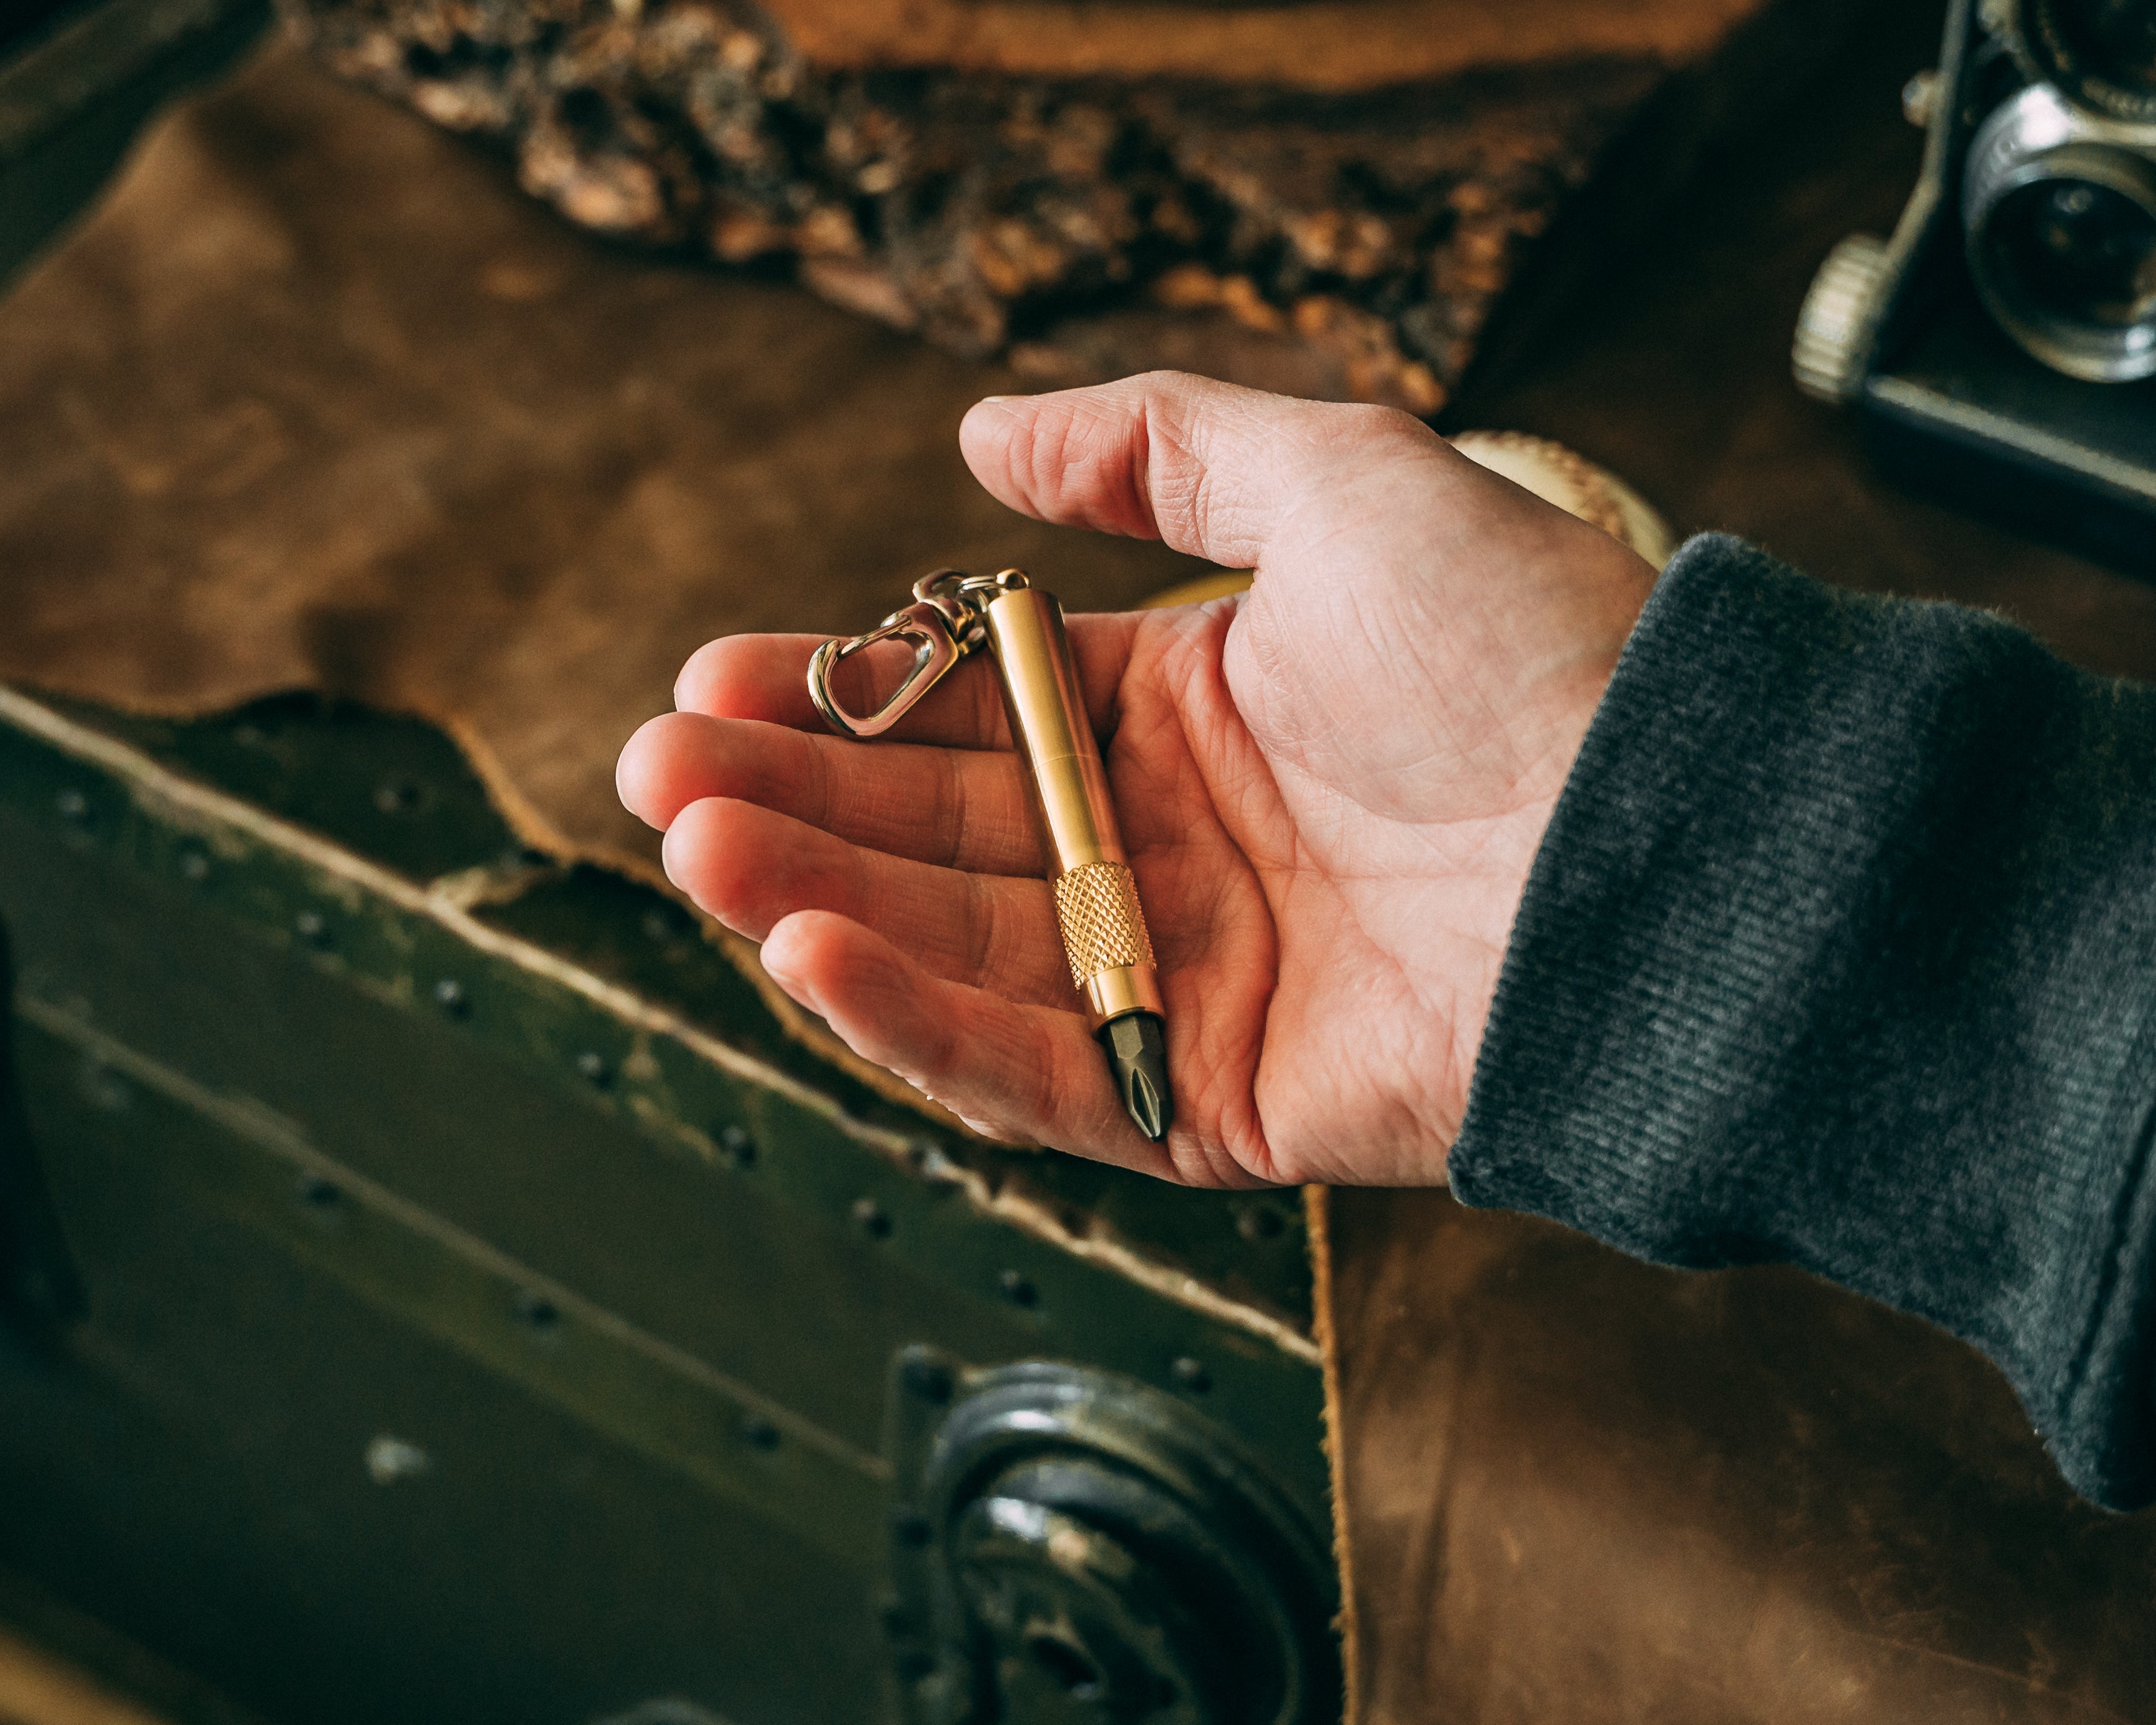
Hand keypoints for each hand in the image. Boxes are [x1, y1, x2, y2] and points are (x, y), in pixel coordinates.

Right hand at [617, 373, 1652, 1186]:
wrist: (1668, 836)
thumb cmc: (1526, 651)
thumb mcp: (1340, 479)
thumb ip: (1156, 445)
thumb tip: (986, 427)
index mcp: (1184, 712)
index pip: (967, 716)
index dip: (835, 698)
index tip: (712, 675)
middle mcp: (1168, 849)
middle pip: (935, 836)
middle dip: (789, 801)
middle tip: (657, 769)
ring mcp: (1182, 979)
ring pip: (956, 953)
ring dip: (813, 899)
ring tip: (695, 847)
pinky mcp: (1206, 1100)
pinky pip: (1033, 1069)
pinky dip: (913, 1018)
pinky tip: (807, 944)